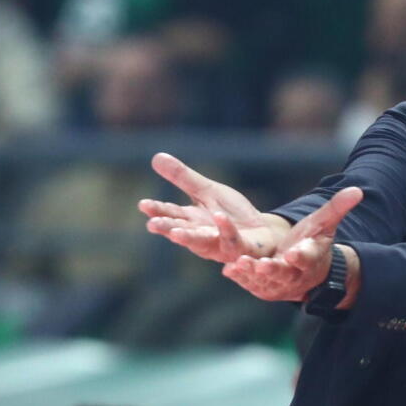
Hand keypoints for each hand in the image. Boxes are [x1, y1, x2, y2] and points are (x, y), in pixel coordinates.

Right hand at [140, 153, 287, 261]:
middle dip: (167, 228)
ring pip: (202, 241)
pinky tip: (219, 216)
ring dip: (188, 238)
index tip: (143, 204)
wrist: (262, 233)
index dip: (157, 210)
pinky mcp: (239, 248)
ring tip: (175, 234)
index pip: (171, 213)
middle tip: (152, 224)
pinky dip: (225, 228)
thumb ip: (183, 178)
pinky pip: (232, 239)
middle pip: (181, 230)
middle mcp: (201, 234)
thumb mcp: (206, 191)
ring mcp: (219, 244)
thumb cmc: (231, 214)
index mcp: (192, 220)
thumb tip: (156, 156)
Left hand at [222, 187, 362, 302]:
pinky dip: (240, 277)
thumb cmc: (313, 244)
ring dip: (251, 273)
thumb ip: (337, 208)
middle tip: (261, 264)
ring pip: (263, 280)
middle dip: (272, 269)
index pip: (307, 257)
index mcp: (310, 258)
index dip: (301, 256)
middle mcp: (293, 273)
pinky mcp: (261, 286)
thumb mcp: (324, 226)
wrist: (307, 274)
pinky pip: (250, 283)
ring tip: (239, 264)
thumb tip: (357, 190)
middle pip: (283, 272)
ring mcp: (276, 283)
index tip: (293, 253)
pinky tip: (229, 270)